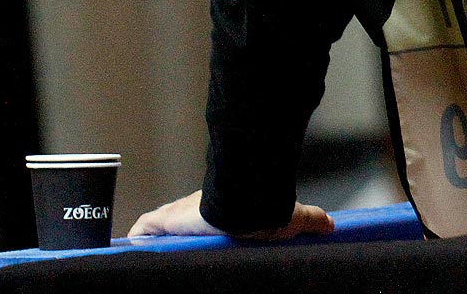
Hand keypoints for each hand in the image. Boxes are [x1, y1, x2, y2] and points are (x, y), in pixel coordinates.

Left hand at [128, 189, 333, 240]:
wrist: (244, 202)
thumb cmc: (265, 208)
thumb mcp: (290, 219)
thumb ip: (308, 220)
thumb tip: (332, 224)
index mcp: (222, 211)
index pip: (206, 221)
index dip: (202, 231)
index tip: (202, 244)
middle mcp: (197, 211)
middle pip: (181, 227)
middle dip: (178, 241)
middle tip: (181, 258)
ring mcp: (179, 216)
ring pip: (161, 232)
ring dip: (158, 244)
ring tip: (158, 262)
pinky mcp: (164, 221)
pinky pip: (143, 231)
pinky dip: (136, 241)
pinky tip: (133, 253)